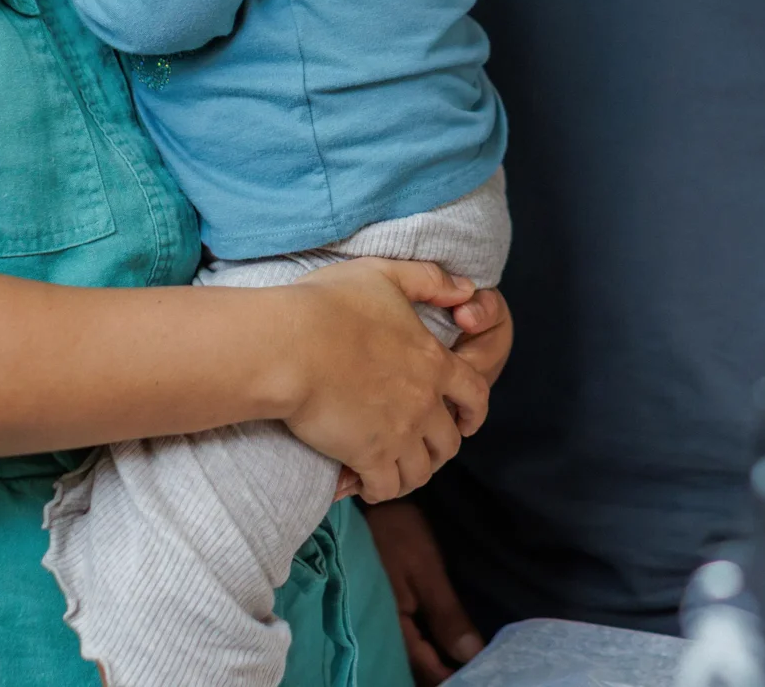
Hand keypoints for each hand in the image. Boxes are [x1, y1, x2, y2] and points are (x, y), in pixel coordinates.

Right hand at [281, 259, 493, 502]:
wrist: (289, 347)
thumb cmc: (328, 306)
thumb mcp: (385, 274)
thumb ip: (430, 279)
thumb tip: (467, 288)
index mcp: (433, 361)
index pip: (475, 394)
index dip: (475, 412)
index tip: (467, 422)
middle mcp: (424, 401)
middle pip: (449, 442)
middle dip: (438, 449)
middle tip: (421, 450)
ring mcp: (399, 433)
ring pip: (421, 471)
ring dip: (410, 474)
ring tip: (393, 471)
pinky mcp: (368, 456)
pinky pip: (386, 488)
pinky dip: (379, 490)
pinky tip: (364, 483)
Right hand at [365, 499, 485, 681]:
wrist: (368, 505)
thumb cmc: (397, 533)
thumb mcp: (427, 572)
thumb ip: (447, 616)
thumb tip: (472, 655)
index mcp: (390, 628)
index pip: (427, 669)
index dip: (454, 675)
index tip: (484, 674)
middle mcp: (379, 633)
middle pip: (416, 669)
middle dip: (443, 671)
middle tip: (477, 668)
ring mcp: (378, 623)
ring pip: (410, 656)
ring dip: (434, 661)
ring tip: (462, 659)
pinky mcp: (381, 611)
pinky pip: (404, 641)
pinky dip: (425, 646)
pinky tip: (440, 644)